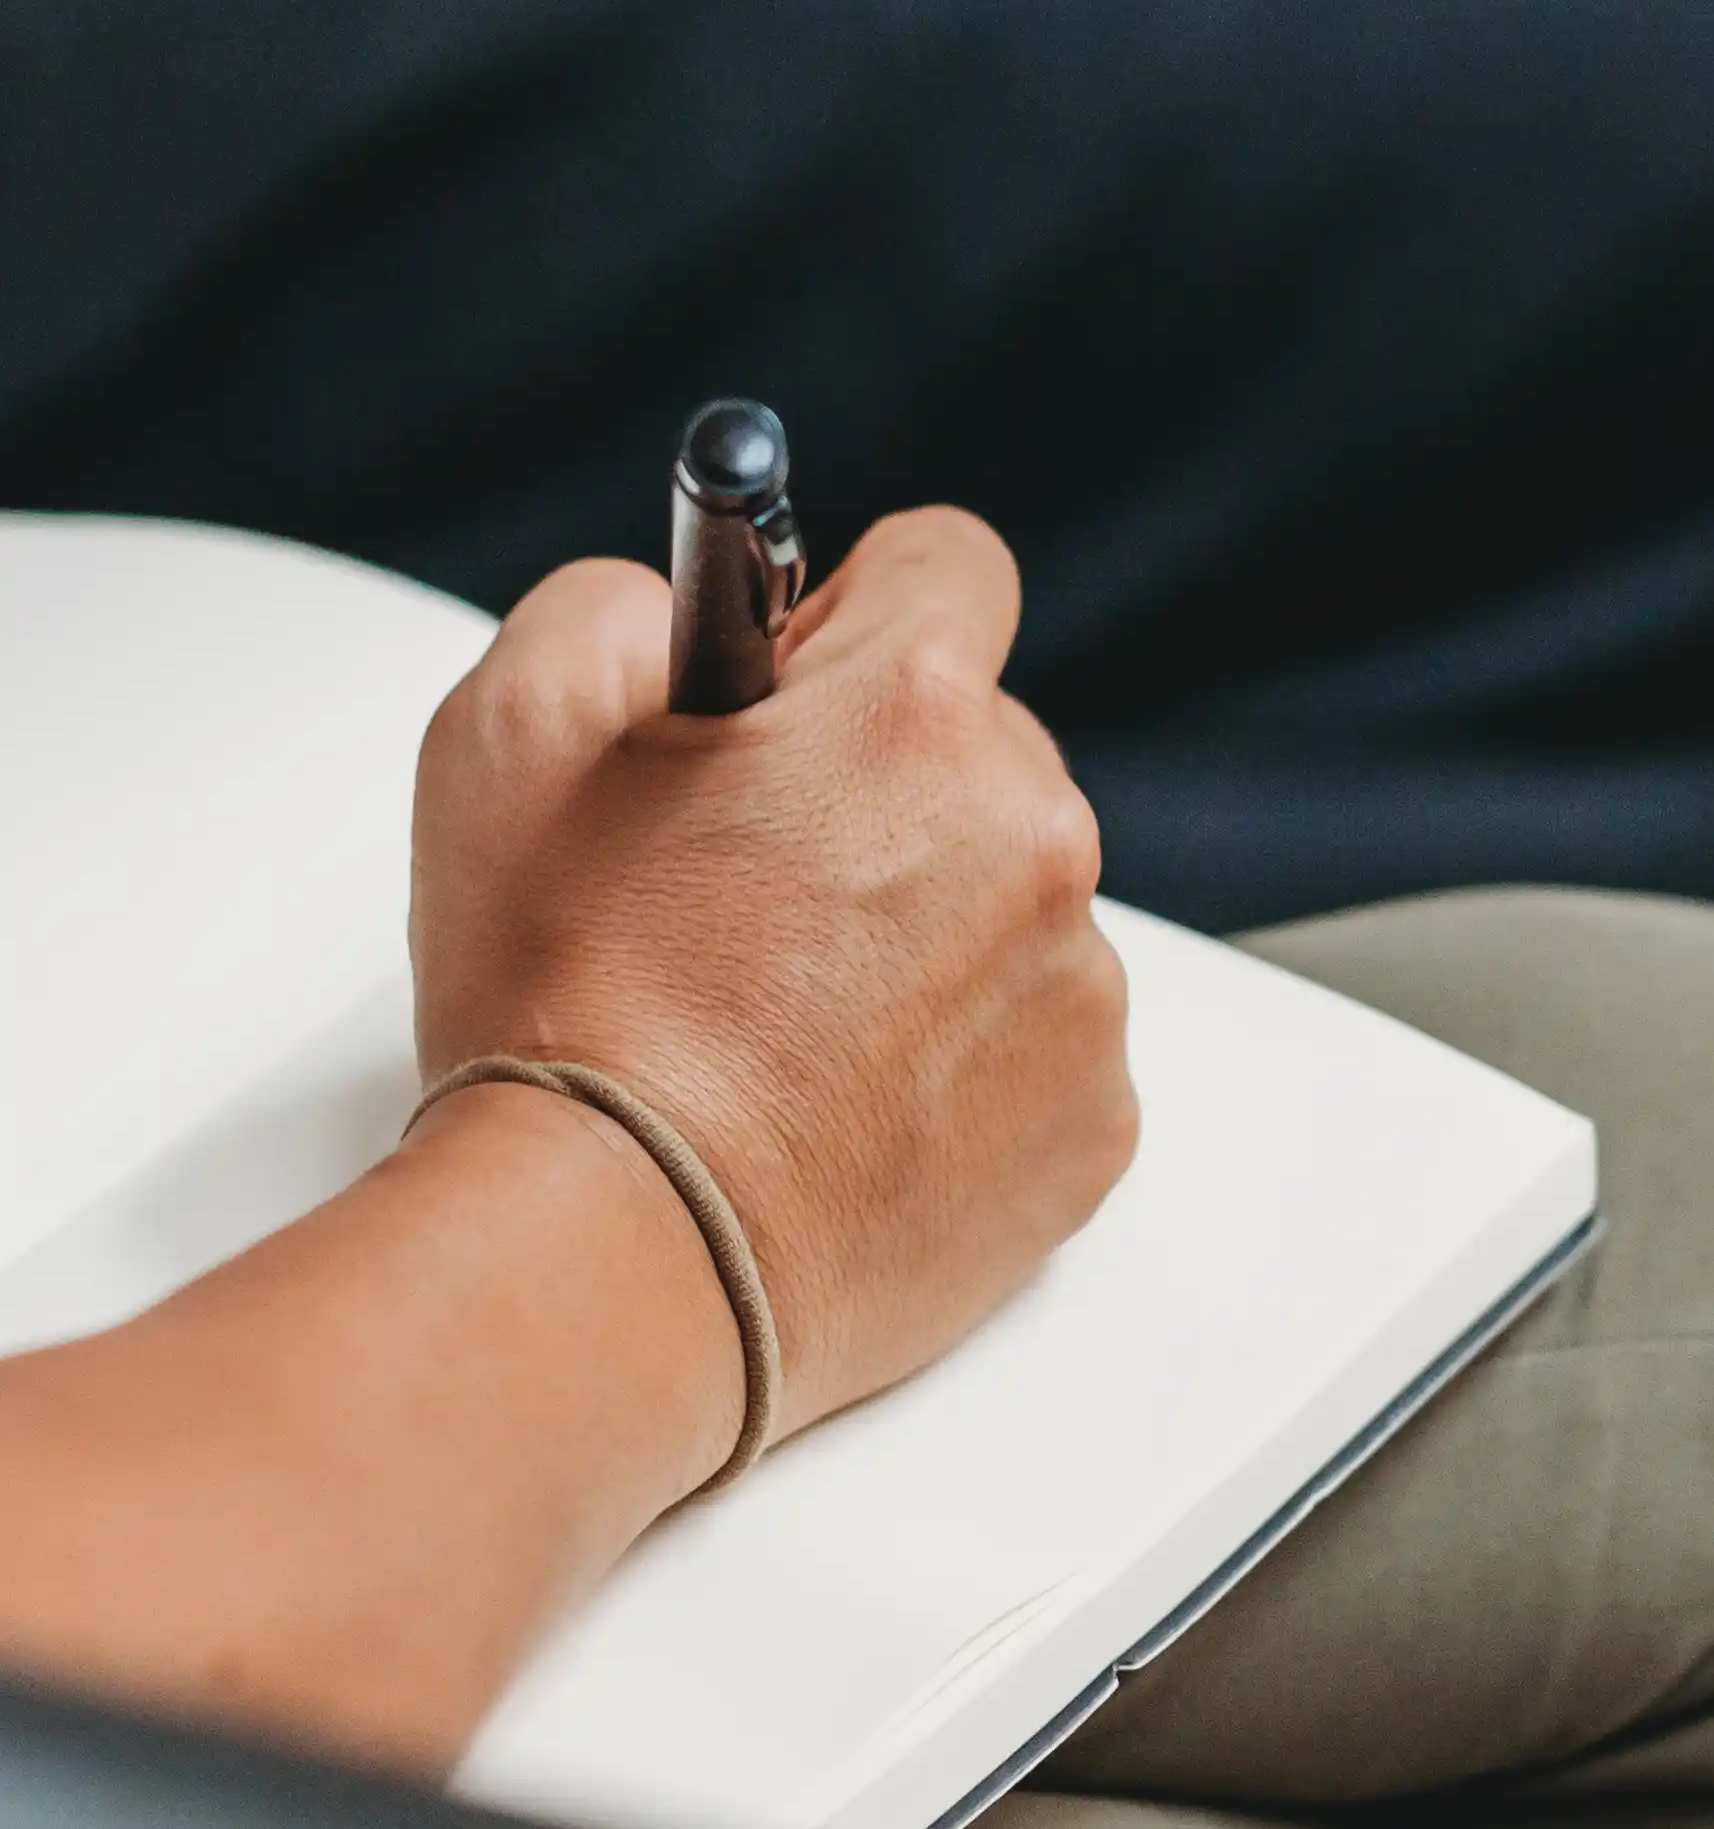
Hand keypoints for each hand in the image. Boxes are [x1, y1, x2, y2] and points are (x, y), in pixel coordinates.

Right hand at [410, 507, 1136, 1447]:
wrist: (614, 1265)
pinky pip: (1035, 1042)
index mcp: (916, 711)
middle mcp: (1035, 831)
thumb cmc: (565, 1018)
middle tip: (745, 885)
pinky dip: (958, 1060)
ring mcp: (1079, 984)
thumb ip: (610, 609)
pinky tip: (841, 1103)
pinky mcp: (1092, 1120)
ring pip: (1009, 901)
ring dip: (921, 928)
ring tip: (779, 1019)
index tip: (799, 678)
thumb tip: (686, 606)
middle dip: (878, 787)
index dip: (851, 612)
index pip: (948, 564)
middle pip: (978, 747)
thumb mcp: (506, 736)